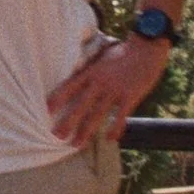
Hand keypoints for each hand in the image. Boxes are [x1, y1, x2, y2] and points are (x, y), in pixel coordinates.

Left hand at [44, 36, 168, 151]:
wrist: (146, 49)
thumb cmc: (124, 53)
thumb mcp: (102, 57)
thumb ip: (91, 69)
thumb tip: (78, 76)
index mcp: (92, 72)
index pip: (70, 86)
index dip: (58, 98)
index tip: (47, 110)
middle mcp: (100, 82)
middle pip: (80, 105)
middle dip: (68, 122)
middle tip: (57, 135)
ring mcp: (115, 90)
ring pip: (97, 115)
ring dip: (86, 131)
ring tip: (77, 144)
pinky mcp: (130, 97)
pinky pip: (121, 117)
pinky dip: (115, 128)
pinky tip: (110, 139)